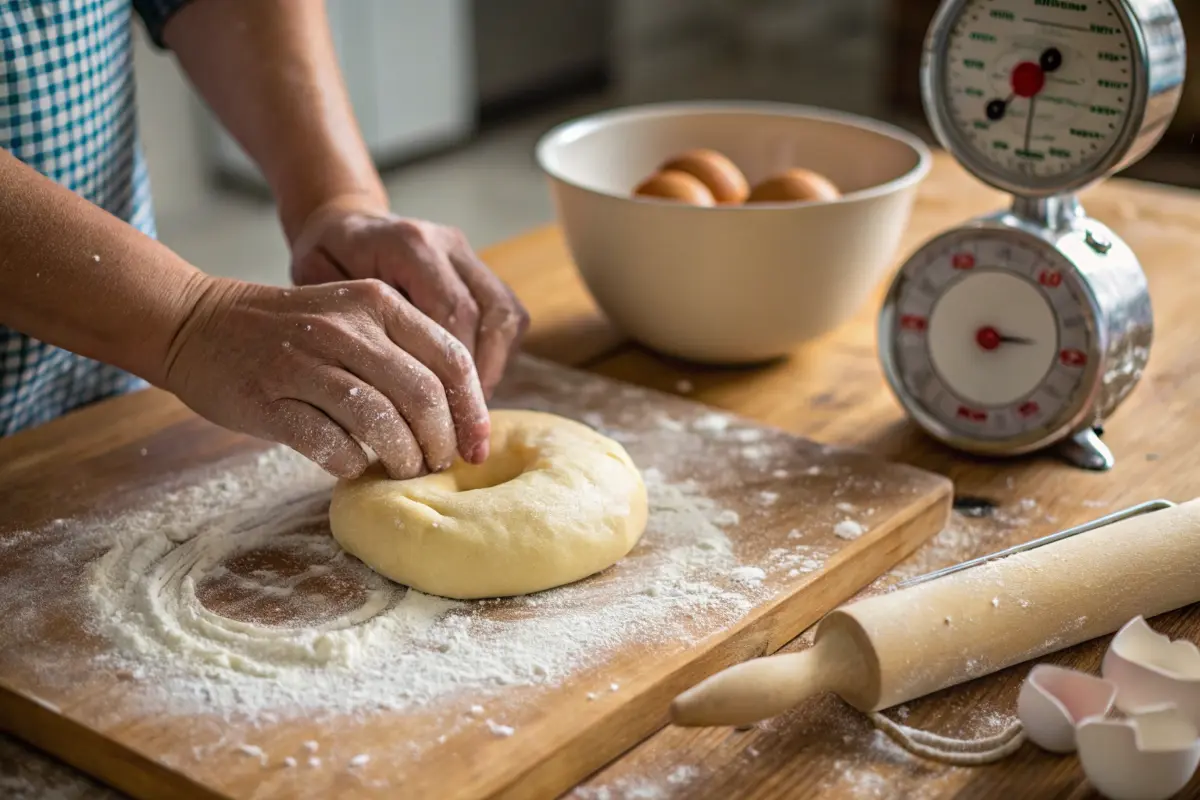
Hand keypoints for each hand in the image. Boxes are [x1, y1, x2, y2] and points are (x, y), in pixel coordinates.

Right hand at [163, 276, 490, 479]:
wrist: (196, 323)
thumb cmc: (289, 330)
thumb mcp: (352, 318)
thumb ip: (401, 352)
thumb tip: (457, 417)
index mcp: (377, 304)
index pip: (451, 359)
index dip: (472, 411)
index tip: (477, 447)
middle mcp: (346, 328)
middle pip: (422, 395)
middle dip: (440, 441)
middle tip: (438, 464)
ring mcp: (305, 361)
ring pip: (381, 421)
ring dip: (401, 457)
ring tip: (402, 470)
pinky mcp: (270, 399)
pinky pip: (329, 443)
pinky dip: (350, 463)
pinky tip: (352, 465)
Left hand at [289, 197, 528, 397]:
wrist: (343, 224)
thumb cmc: (322, 260)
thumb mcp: (316, 285)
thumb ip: (353, 325)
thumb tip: (382, 391)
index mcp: (407, 244)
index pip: (452, 311)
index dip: (455, 370)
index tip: (443, 417)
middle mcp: (446, 244)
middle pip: (491, 315)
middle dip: (481, 379)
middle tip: (467, 430)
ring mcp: (468, 255)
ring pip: (507, 315)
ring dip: (496, 369)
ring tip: (473, 414)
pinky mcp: (479, 269)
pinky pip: (507, 315)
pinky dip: (497, 356)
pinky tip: (473, 388)